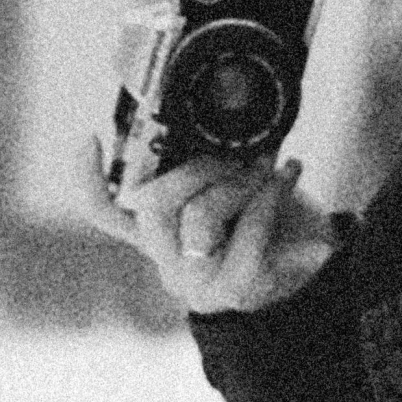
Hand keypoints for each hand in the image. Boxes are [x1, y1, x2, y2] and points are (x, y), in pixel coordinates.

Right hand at [78, 140, 336, 314]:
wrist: (314, 262)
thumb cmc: (267, 217)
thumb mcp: (232, 183)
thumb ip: (204, 160)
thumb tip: (204, 113)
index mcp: (156, 234)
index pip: (104, 212)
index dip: (88, 179)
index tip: (90, 137)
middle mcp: (168, 261)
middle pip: (150, 209)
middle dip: (194, 169)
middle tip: (234, 154)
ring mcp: (200, 281)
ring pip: (199, 220)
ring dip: (239, 181)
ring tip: (269, 165)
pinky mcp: (240, 289)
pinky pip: (250, 235)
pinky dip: (273, 196)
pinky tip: (290, 172)